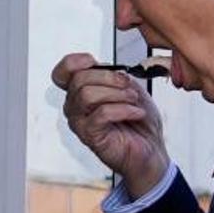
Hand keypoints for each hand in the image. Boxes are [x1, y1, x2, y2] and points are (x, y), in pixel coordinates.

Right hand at [51, 52, 169, 196]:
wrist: (150, 150)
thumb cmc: (139, 122)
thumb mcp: (130, 89)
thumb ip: (116, 76)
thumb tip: (111, 70)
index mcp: (82, 92)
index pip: (62, 72)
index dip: (74, 62)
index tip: (94, 62)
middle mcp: (75, 106)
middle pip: (79, 79)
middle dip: (109, 78)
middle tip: (129, 87)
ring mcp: (79, 122)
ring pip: (86, 95)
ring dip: (116, 94)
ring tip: (134, 101)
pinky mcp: (89, 136)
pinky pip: (101, 114)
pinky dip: (124, 110)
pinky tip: (137, 113)